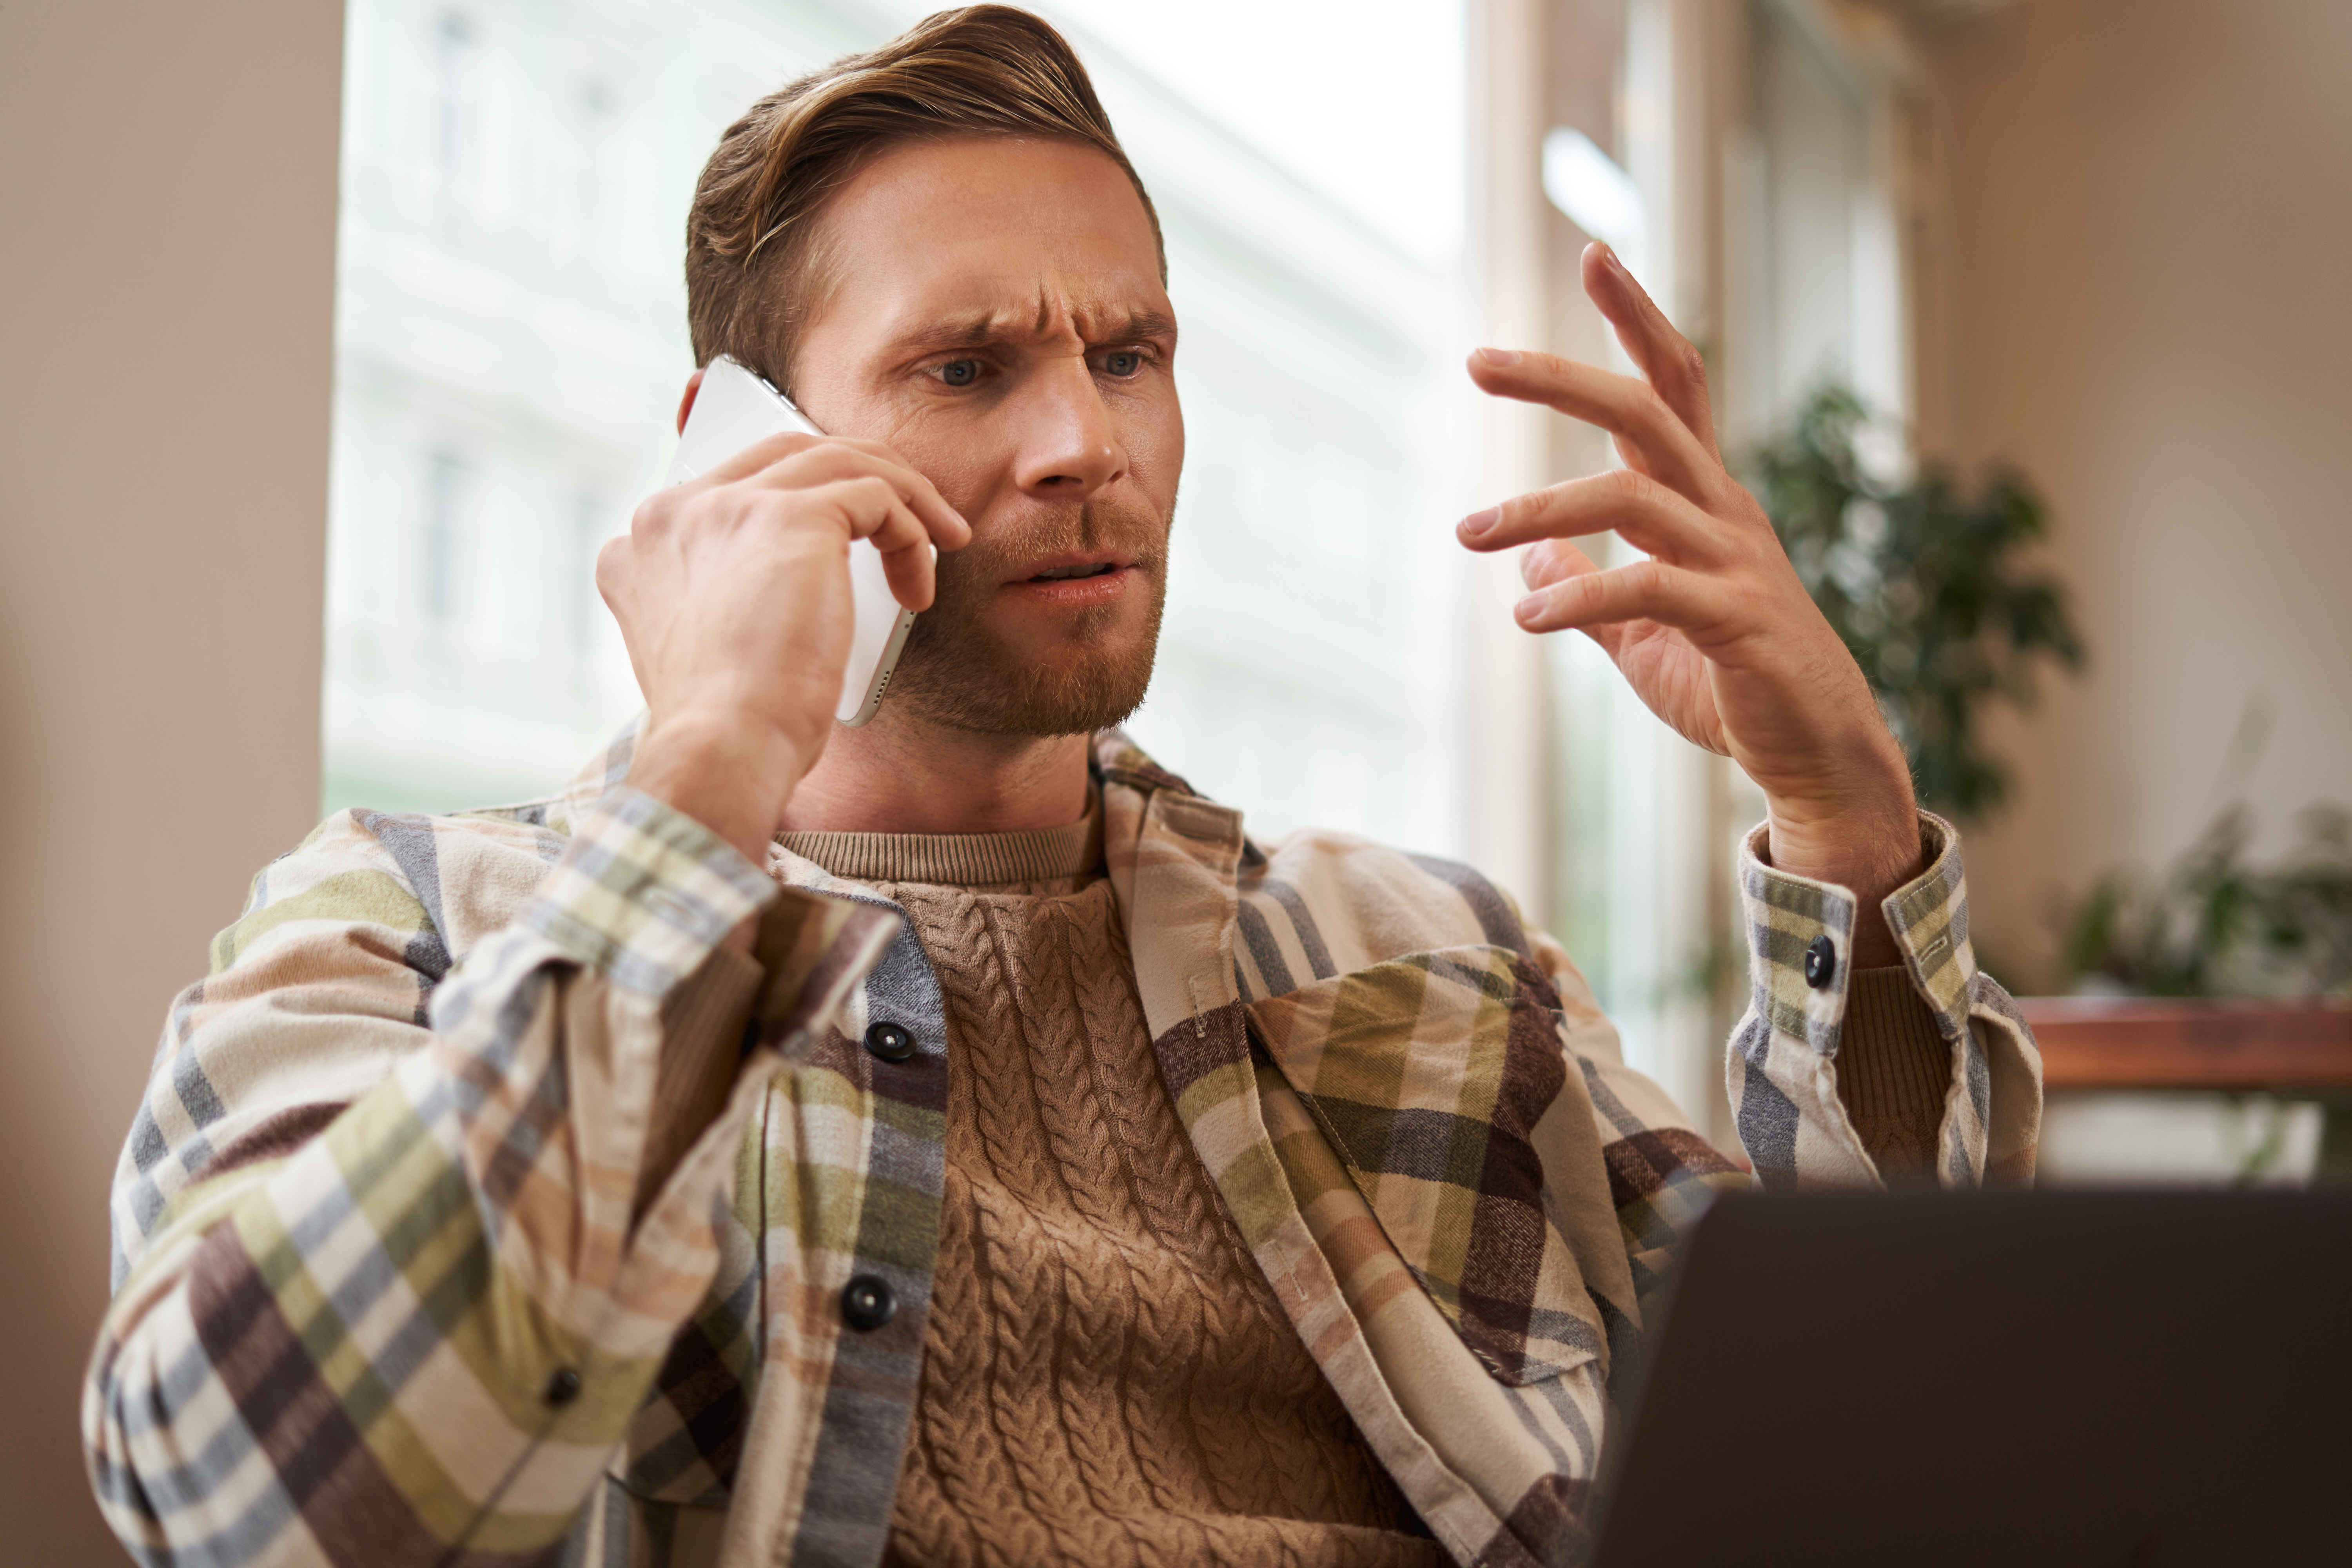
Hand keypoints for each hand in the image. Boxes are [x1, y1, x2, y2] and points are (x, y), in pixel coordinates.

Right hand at [599, 428, 970, 862]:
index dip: (795, 494)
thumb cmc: (725, 725)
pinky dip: (911, 533)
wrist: (724, 748)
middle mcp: (677, 511)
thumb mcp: (705, 646)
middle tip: (906, 514)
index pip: (729, 484)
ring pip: (838, 460)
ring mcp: (730, 506)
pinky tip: (919, 587)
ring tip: (941, 537)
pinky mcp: (791, 517)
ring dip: (902, 495)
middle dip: (858, 475)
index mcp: (646, 541)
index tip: (842, 534)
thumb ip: (724, 595)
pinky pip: (876, 495)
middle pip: (786, 453)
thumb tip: (783, 585)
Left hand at [1457, 243, 1919, 963]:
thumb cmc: (1735, 688)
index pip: (1673, 384)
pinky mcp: (1737, 620)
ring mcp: (1737, 561)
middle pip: (1645, 410)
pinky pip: (1648, 589)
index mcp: (1706, 501)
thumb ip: (1588, 593)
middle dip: (1562, 377)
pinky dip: (1581, 598)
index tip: (1593, 253)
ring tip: (1469, 533)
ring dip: (1540, 510)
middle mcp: (1725, 511)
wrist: (1815, 756)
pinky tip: (1525, 618)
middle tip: (1479, 361)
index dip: (1636, 315)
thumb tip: (1527, 565)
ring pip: (1632, 497)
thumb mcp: (1642, 636)